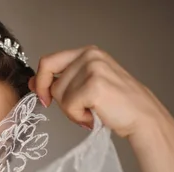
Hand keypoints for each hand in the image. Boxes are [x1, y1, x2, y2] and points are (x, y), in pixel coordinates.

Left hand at [28, 46, 173, 141]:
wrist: (141, 117)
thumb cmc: (115, 104)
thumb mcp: (84, 85)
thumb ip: (59, 80)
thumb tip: (32, 82)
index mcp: (87, 52)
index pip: (47, 62)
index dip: (41, 83)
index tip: (45, 98)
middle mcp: (90, 56)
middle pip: (52, 83)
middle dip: (62, 102)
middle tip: (81, 109)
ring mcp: (93, 69)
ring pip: (59, 97)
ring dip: (72, 111)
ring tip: (92, 111)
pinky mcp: (94, 86)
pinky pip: (69, 107)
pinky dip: (78, 117)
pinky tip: (94, 116)